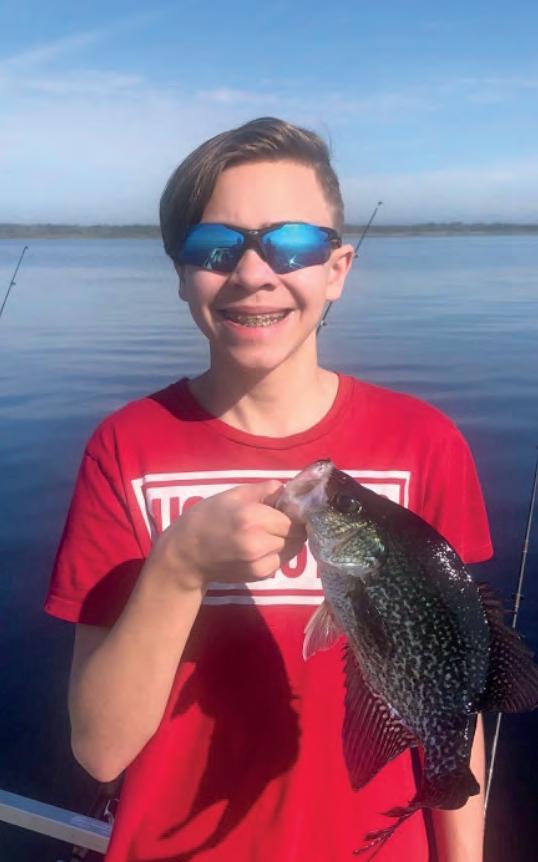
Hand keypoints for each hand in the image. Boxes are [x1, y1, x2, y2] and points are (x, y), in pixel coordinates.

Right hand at [151, 480, 306, 591]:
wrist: (187, 554)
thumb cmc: (208, 517)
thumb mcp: (234, 494)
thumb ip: (266, 490)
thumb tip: (291, 491)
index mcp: (253, 518)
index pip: (295, 518)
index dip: (293, 512)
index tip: (284, 509)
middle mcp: (259, 543)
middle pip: (297, 535)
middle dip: (291, 527)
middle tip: (275, 521)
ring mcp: (260, 564)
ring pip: (293, 550)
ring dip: (286, 541)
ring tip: (266, 534)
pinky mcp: (259, 576)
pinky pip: (281, 562)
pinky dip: (277, 554)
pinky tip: (259, 548)